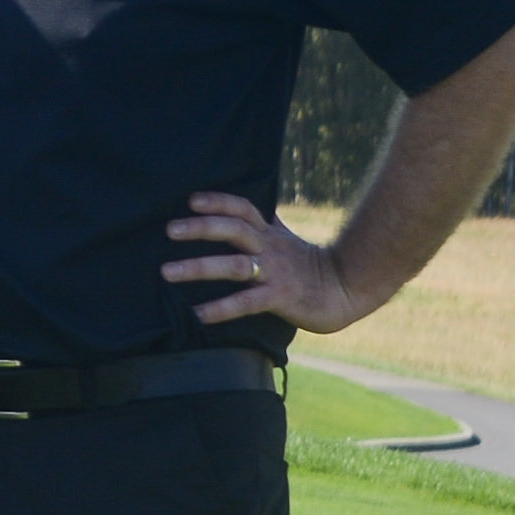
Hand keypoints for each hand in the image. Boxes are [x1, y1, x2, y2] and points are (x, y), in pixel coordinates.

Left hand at [167, 190, 365, 331]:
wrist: (346, 289)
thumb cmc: (309, 265)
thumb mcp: (284, 239)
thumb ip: (263, 224)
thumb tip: (239, 210)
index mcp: (270, 233)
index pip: (243, 209)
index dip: (218, 202)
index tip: (191, 200)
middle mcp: (270, 248)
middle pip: (234, 229)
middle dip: (201, 228)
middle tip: (169, 230)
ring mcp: (275, 273)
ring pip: (234, 266)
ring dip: (199, 267)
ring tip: (167, 271)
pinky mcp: (280, 298)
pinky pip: (247, 302)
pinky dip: (222, 308)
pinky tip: (198, 314)